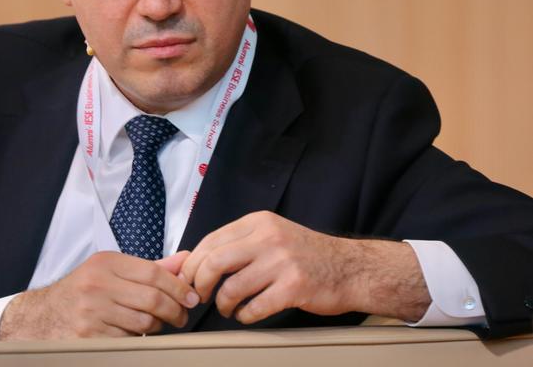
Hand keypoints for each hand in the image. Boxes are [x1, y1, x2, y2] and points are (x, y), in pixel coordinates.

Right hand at [0, 250, 199, 339]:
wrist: (42, 317)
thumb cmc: (83, 291)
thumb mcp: (112, 270)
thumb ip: (149, 267)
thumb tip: (185, 260)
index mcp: (106, 263)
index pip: (153, 273)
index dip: (178, 287)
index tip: (190, 297)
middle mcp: (97, 285)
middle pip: (152, 300)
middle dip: (175, 311)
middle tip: (181, 316)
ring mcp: (92, 313)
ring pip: (143, 324)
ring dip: (158, 328)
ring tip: (158, 325)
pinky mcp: (89, 338)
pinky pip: (128, 341)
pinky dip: (137, 340)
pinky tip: (134, 334)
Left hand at [180, 211, 429, 323]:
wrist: (350, 268)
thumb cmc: (305, 254)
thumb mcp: (271, 234)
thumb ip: (239, 242)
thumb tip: (196, 258)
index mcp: (258, 222)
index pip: (211, 241)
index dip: (193, 264)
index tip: (188, 279)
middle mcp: (268, 237)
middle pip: (214, 262)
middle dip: (199, 284)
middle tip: (199, 297)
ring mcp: (282, 262)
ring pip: (232, 287)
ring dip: (222, 304)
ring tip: (227, 309)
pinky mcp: (294, 287)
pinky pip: (254, 307)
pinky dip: (244, 316)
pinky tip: (247, 315)